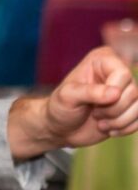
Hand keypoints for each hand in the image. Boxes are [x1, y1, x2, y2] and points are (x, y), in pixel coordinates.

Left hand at [8, 46, 137, 158]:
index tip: (93, 103)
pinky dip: (126, 128)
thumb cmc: (60, 107)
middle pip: (134, 92)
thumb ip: (90, 92)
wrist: (60, 127)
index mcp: (102, 60)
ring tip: (100, 122)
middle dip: (113, 110)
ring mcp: (125, 91)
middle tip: (94, 114)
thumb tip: (116, 93)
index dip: (112, 92)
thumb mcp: (67, 97)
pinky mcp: (130, 108)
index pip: (122, 73)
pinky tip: (108, 129)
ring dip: (119, 121)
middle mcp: (117, 72)